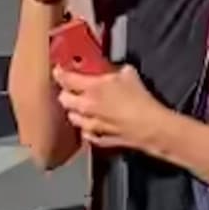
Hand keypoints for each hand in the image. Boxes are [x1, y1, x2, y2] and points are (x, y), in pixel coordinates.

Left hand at [54, 56, 172, 156]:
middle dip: (65, 93)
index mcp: (91, 87)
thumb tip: (116, 70)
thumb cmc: (140, 99)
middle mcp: (86, 107)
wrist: (150, 126)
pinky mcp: (99, 139)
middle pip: (63, 99)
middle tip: (70, 89)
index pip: (66, 79)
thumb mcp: (129, 74)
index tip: (58, 70)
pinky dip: (87, 129)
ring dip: (74, 111)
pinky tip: (92, 125)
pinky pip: (87, 134)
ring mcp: (91, 125)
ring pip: (72, 118)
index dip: (59, 73)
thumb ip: (117, 71)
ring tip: (81, 107)